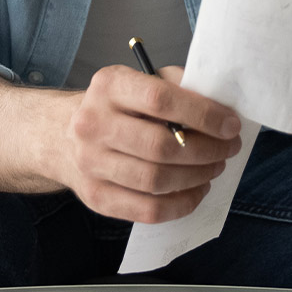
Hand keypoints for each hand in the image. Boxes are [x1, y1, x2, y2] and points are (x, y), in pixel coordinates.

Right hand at [53, 65, 243, 223]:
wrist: (60, 135)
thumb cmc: (115, 107)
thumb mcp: (139, 80)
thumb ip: (176, 85)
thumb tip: (219, 106)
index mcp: (109, 86)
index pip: (160, 99)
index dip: (203, 114)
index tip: (230, 125)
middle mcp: (93, 124)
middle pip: (160, 146)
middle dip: (207, 150)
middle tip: (229, 149)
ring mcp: (90, 164)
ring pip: (156, 181)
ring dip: (197, 177)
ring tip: (215, 167)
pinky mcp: (95, 197)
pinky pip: (147, 210)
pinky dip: (181, 204)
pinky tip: (196, 190)